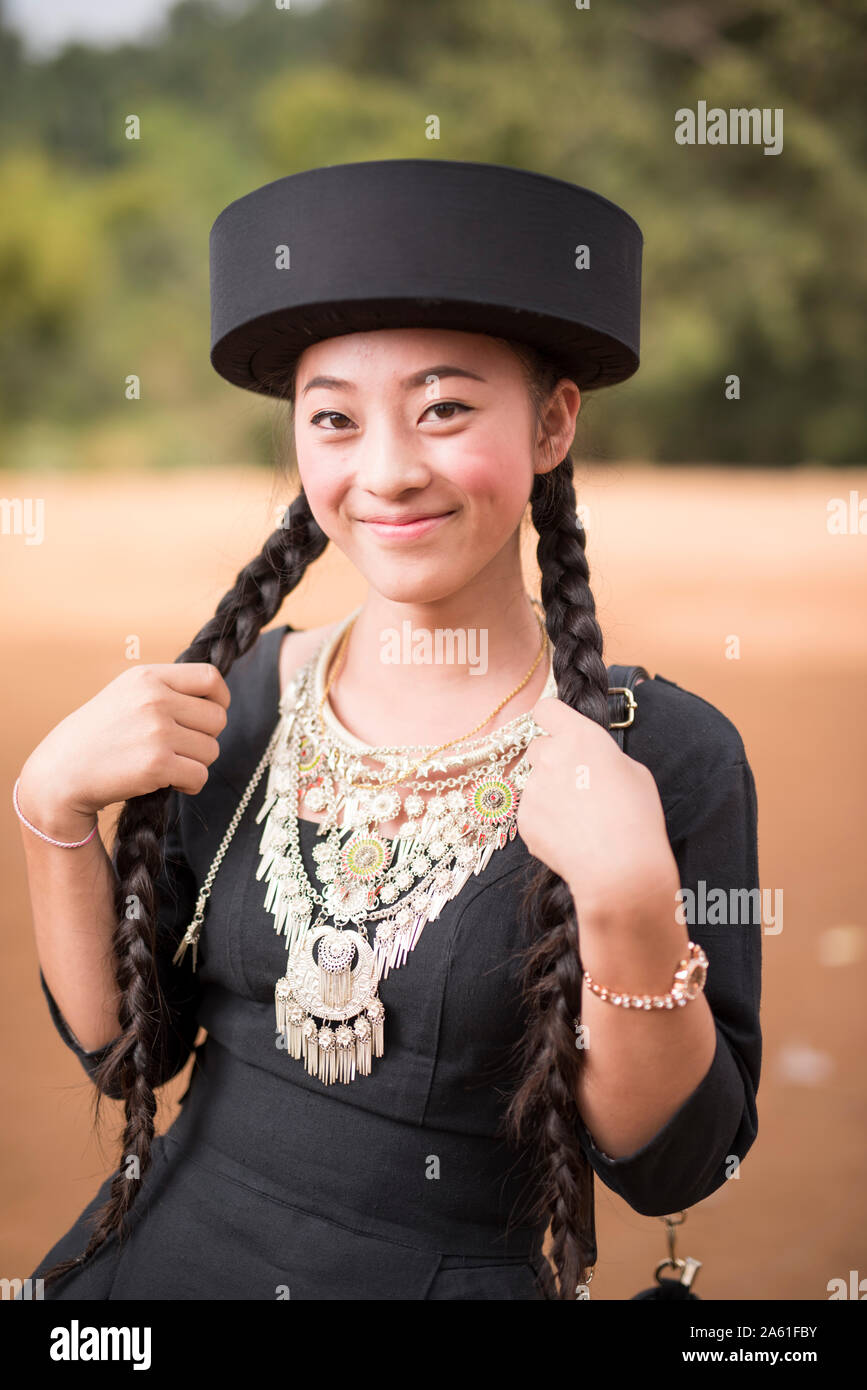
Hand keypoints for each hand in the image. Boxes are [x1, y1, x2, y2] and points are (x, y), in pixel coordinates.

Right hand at [19, 663, 230, 821]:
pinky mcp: (157, 764)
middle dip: (205, 738)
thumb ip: (167, 690)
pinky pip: (200, 776)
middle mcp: (155, 699)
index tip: (208, 716)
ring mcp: (156, 731)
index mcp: (148, 677)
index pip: (210, 677)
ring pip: (212, 750)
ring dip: (195, 763)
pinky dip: (189, 785)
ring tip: (167, 764)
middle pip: (217, 719)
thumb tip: (217, 697)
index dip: (219, 699)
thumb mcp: (127, 694)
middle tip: (180, 749)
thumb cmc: (98, 736)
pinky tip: (168, 782)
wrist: (61, 773)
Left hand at [515, 695, 679, 928]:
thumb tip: (589, 760)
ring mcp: (533, 789)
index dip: (551, 718)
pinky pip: (531, 812)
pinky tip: (570, 835)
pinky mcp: (524, 819)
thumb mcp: (633, 772)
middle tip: (575, 783)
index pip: (546, 709)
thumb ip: (602, 755)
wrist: (619, 869)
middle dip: (551, 760)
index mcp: (580, 737)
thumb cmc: (637, 818)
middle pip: (537, 747)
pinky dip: (545, 820)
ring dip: (550, 793)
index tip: (557, 729)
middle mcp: (550, 757)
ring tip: (579, 817)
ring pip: (534, 782)